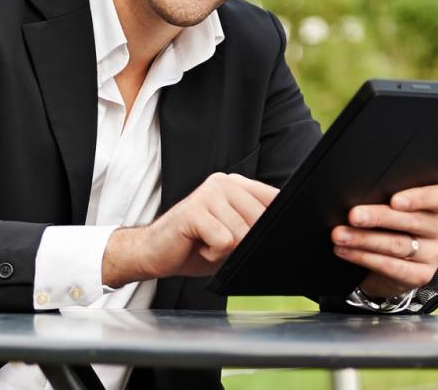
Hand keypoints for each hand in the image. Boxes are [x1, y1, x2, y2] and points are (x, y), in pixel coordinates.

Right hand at [102, 173, 277, 288]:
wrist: (154, 252)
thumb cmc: (196, 244)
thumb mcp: (235, 235)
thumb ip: (255, 228)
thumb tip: (282, 234)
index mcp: (237, 184)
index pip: (276, 200)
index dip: (275, 225)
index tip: (259, 238)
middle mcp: (223, 182)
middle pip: (261, 220)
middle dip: (245, 243)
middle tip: (221, 243)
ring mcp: (207, 193)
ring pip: (242, 233)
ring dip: (226, 251)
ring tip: (207, 244)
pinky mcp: (193, 211)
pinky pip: (224, 241)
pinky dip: (213, 254)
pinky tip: (199, 247)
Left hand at [331, 184, 437, 299]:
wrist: (395, 263)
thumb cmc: (391, 224)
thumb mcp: (394, 208)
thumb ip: (385, 198)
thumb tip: (356, 194)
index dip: (418, 198)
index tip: (394, 201)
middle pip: (411, 221)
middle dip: (376, 217)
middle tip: (352, 216)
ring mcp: (435, 254)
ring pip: (397, 244)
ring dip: (363, 239)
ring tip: (340, 235)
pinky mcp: (422, 275)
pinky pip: (391, 266)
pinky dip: (363, 257)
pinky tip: (345, 251)